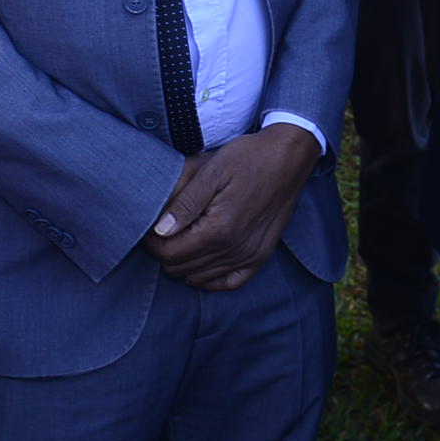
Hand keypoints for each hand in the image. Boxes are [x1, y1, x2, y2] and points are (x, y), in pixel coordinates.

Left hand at [144, 125, 321, 291]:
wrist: (289, 157)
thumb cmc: (248, 158)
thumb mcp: (211, 171)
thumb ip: (184, 203)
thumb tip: (159, 230)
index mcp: (219, 230)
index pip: (170, 255)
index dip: (153, 244)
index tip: (150, 227)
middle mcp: (235, 249)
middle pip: (182, 269)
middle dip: (166, 252)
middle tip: (164, 230)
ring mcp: (250, 256)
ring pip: (202, 279)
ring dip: (186, 264)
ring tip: (183, 238)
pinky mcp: (261, 255)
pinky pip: (230, 283)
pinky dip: (211, 278)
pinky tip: (204, 261)